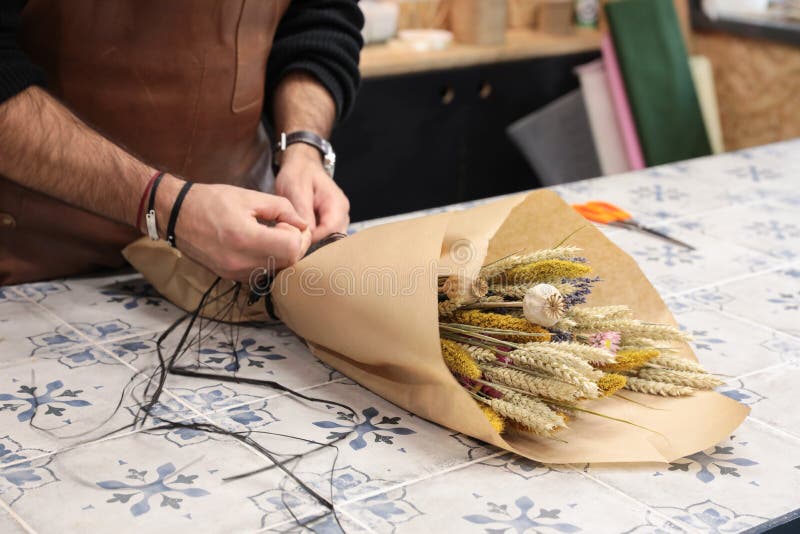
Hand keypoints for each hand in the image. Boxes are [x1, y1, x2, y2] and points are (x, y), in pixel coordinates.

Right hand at [156, 175, 311, 282]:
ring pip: (276, 270)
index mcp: (245, 238)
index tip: (291, 222)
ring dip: (282, 253)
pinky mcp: (231, 277)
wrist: (175, 215)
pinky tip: (258, 244)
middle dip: (294, 244)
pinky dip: (268, 260)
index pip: (292, 248)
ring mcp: (235, 274)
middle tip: (283, 226)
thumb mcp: (249, 196)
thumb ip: (282, 209)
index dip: (299, 235)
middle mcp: (240, 262)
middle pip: (288, 262)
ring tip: (269, 233)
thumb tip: (303, 223)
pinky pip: (261, 273)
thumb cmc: (210, 201)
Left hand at [274, 144, 349, 241]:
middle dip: (314, 244)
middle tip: (294, 243)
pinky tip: (301, 236)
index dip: (313, 240)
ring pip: (330, 241)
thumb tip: (308, 235)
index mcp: (337, 204)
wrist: (302, 165)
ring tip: (296, 238)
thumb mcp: (296, 190)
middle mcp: (342, 214)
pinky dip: (314, 239)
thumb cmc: (298, 174)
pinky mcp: (331, 222)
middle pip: (333, 240)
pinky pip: (326, 237)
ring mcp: (339, 219)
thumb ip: (303, 212)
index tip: (294, 241)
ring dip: (314, 243)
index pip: (331, 232)